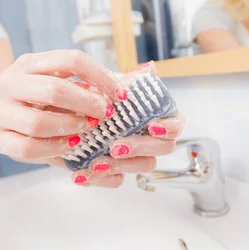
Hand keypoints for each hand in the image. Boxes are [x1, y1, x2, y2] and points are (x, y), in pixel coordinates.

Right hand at [0, 50, 126, 161]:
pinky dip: (53, 148)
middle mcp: (12, 82)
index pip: (70, 60)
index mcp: (30, 63)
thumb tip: (120, 93)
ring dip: (70, 127)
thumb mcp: (41, 82)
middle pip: (55, 89)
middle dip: (87, 103)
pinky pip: (27, 147)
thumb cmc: (20, 99)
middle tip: (106, 114)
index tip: (119, 94)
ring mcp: (0, 111)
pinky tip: (70, 146)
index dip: (100, 76)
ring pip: (38, 121)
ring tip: (88, 130)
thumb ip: (73, 86)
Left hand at [47, 61, 185, 187]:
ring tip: (95, 164)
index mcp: (158, 116)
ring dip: (120, 166)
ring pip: (142, 167)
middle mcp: (152, 138)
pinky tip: (81, 175)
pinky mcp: (119, 171)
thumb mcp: (111, 86)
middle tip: (115, 146)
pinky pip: (117, 180)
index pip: (176, 125)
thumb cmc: (100, 98)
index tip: (151, 126)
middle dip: (139, 148)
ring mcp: (137, 156)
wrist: (71, 114)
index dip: (169, 128)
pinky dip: (99, 179)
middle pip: (162, 149)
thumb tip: (150, 69)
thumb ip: (130, 81)